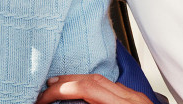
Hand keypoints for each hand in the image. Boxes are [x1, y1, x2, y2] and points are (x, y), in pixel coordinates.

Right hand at [36, 74, 153, 103]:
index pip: (87, 89)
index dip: (61, 91)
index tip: (44, 98)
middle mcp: (132, 100)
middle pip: (93, 80)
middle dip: (66, 82)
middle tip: (45, 90)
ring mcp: (137, 99)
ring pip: (103, 81)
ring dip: (78, 82)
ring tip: (60, 87)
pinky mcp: (138, 102)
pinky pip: (112, 88)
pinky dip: (93, 87)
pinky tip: (83, 93)